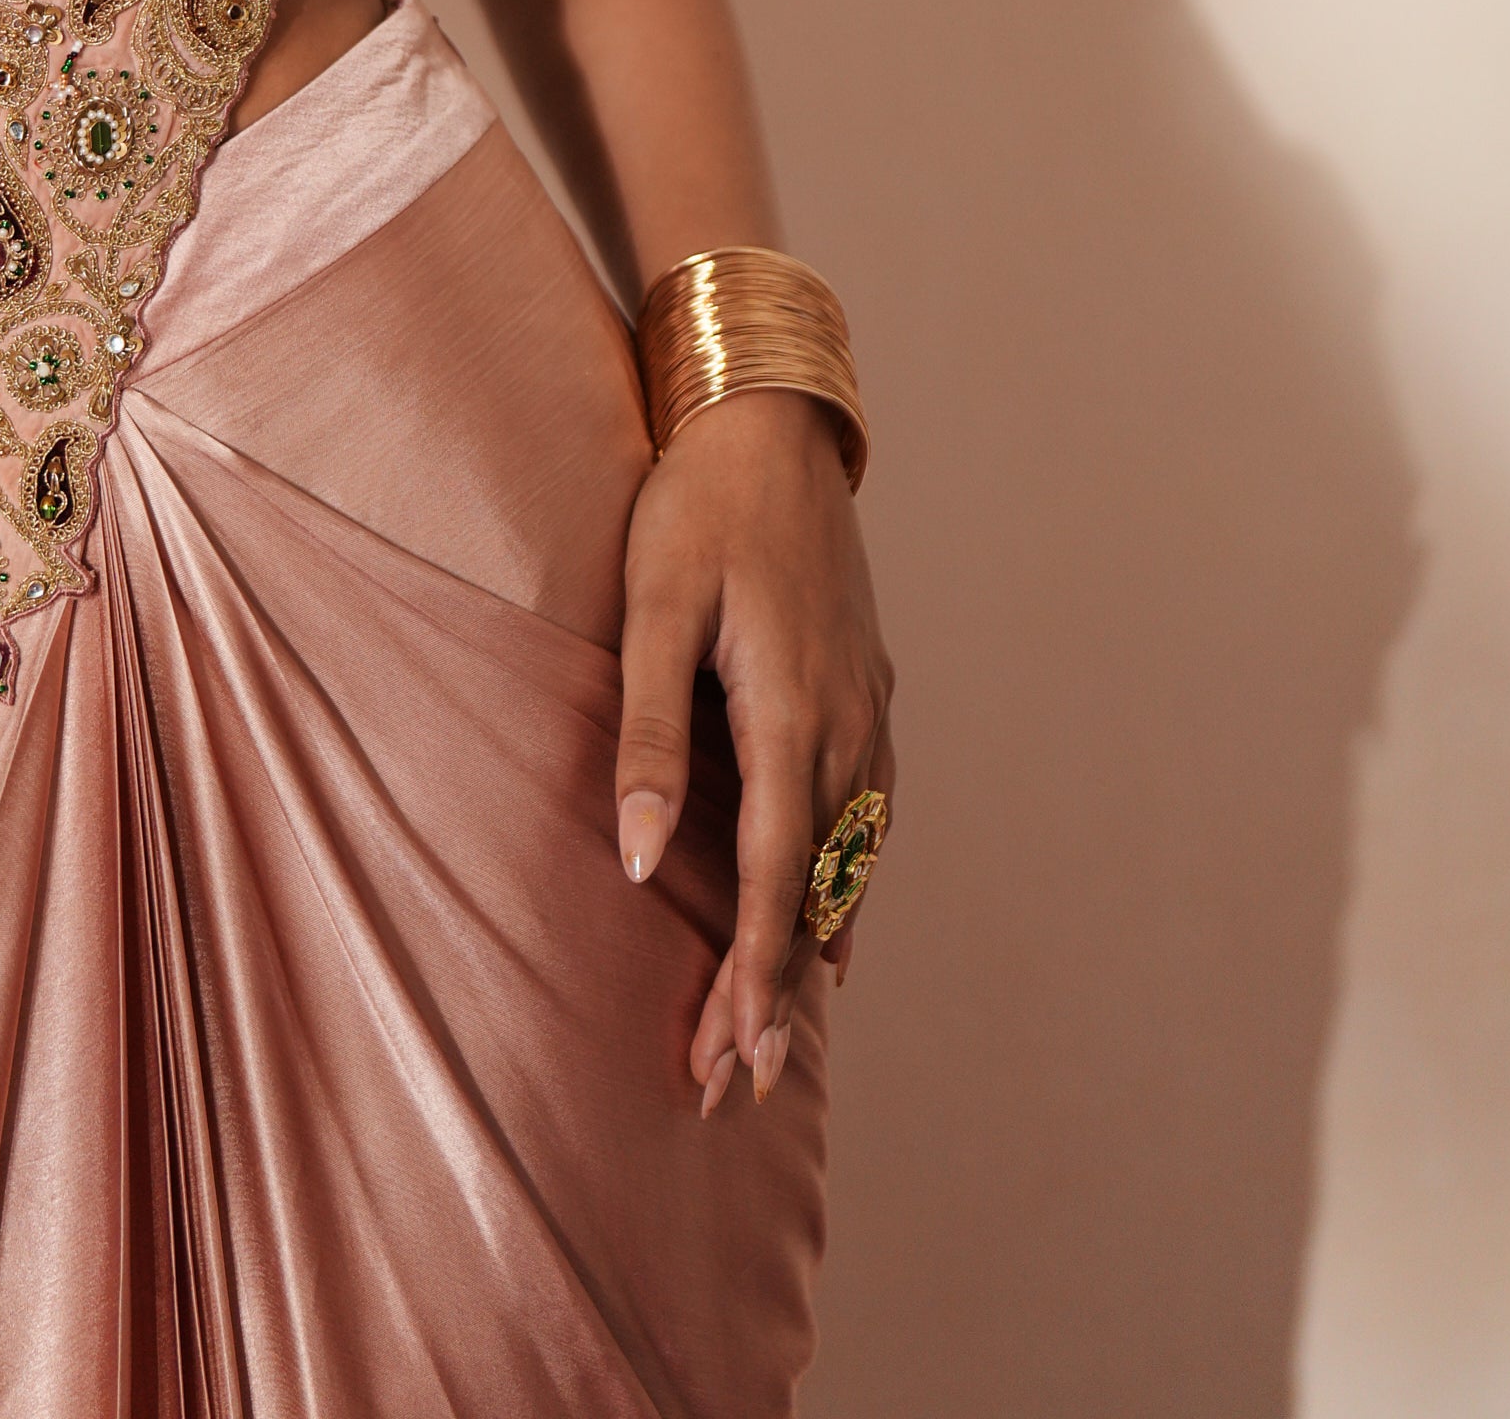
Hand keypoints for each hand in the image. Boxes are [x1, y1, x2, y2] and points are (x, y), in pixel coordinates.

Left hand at [611, 388, 893, 1116]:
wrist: (773, 420)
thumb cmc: (696, 504)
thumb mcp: (651, 607)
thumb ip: (646, 733)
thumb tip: (638, 856)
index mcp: (790, 711)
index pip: (773, 879)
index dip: (754, 979)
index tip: (734, 1061)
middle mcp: (847, 724)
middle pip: (816, 892)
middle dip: (777, 997)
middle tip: (738, 1090)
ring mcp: (870, 708)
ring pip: (850, 863)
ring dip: (811, 952)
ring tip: (775, 1037)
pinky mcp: (872, 689)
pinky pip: (868, 816)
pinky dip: (846, 885)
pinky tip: (830, 925)